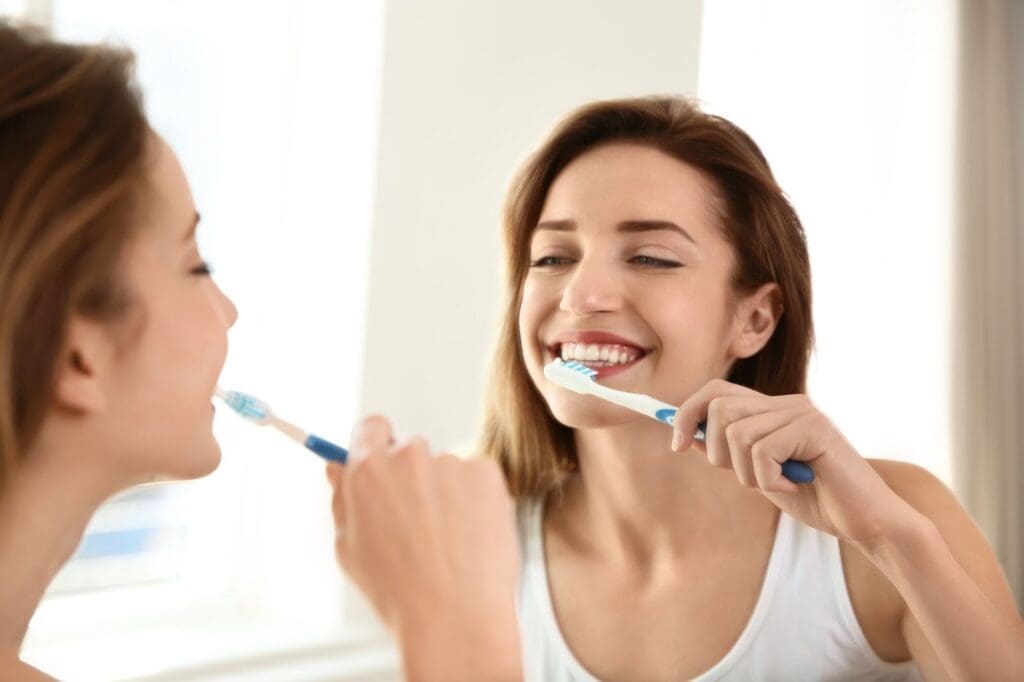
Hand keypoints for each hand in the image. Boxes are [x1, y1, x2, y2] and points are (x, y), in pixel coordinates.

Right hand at [326, 415, 521, 680]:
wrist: (454, 618)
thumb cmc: (398, 592)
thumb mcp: (350, 549)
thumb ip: (343, 499)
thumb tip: (338, 467)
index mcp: (367, 471)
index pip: (370, 428)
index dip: (376, 446)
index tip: (383, 463)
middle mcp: (407, 456)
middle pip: (409, 449)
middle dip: (413, 477)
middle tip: (419, 524)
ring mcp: (450, 462)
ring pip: (446, 469)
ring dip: (447, 493)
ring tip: (448, 544)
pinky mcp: (486, 473)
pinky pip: (477, 479)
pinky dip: (477, 501)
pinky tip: (471, 538)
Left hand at [671, 379, 921, 550]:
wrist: (867, 522)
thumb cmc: (816, 500)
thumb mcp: (761, 475)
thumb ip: (731, 453)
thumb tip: (686, 435)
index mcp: (773, 408)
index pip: (715, 391)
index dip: (688, 413)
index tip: (676, 444)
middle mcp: (787, 402)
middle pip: (719, 408)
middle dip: (717, 452)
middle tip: (747, 479)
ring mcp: (802, 412)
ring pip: (737, 434)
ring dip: (747, 473)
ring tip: (777, 484)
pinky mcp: (814, 428)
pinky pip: (762, 452)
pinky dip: (768, 479)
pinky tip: (795, 484)